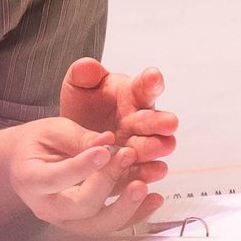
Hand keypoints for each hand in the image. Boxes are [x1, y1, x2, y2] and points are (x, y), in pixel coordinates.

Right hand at [7, 118, 164, 234]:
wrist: (24, 164)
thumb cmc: (36, 144)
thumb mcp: (51, 130)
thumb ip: (78, 137)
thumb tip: (107, 140)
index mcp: (32, 180)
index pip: (57, 179)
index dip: (83, 166)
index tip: (105, 150)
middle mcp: (48, 206)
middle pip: (82, 206)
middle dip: (109, 182)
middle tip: (127, 155)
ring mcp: (67, 219)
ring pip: (99, 224)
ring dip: (126, 207)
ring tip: (145, 185)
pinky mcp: (84, 222)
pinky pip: (111, 225)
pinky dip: (134, 215)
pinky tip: (153, 199)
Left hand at [59, 58, 177, 167]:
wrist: (71, 138)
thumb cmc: (83, 106)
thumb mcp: (78, 87)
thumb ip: (82, 75)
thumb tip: (87, 66)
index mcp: (132, 95)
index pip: (144, 86)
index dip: (150, 81)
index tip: (153, 77)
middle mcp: (140, 120)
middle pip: (153, 119)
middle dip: (160, 121)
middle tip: (169, 122)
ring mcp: (139, 145)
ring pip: (153, 146)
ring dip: (156, 147)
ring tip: (159, 147)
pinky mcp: (133, 168)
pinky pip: (143, 171)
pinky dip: (148, 172)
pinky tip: (152, 173)